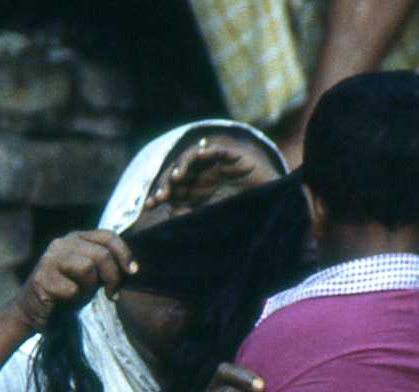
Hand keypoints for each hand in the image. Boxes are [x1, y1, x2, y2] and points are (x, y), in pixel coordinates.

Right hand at [10, 230, 136, 331]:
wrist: (32, 312)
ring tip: (84, 296)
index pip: (108, 236)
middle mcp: (61, 244)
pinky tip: (65, 302)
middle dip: (113, 277)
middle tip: (113, 294)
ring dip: (91, 287)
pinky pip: (72, 289)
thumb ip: (105, 266)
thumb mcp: (89, 275)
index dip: (124, 253)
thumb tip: (132, 269)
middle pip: (101, 254)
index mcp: (75, 238)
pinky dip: (75, 299)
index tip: (132, 272)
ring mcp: (49, 260)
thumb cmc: (65, 293)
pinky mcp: (42, 280)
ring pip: (87, 267)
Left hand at [145, 135, 283, 214]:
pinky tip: (199, 157)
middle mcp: (198, 175)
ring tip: (175, 179)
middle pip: (175, 174)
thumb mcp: (212, 215)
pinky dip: (204, 152)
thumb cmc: (239, 210)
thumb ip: (193, 215)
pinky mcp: (228, 155)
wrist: (269, 201)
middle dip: (165, 184)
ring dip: (180, 167)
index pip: (170, 190)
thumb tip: (172, 215)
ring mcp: (211, 164)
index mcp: (192, 191)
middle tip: (160, 196)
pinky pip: (213, 149)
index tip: (149, 206)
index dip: (159, 195)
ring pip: (189, 159)